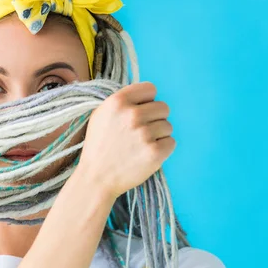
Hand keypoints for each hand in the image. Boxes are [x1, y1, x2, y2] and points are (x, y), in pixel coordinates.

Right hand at [76, 81, 175, 198]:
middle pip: (163, 107)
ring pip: (168, 126)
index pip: (150, 89)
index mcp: (117, 102)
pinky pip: (171, 142)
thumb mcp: (101, 116)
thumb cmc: (99, 147)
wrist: (96, 178)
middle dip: (155, 119)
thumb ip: (122, 102)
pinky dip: (162, 150)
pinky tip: (146, 155)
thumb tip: (145, 97)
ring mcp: (144, 134)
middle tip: (140, 133)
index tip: (140, 112)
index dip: (147, 101)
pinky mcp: (154, 152)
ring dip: (158, 136)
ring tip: (140, 146)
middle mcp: (132, 115)